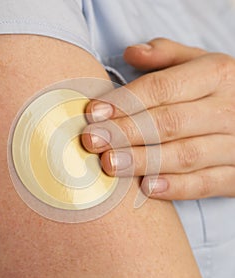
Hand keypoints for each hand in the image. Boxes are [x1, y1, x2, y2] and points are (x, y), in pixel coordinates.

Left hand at [82, 38, 234, 199]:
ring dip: (144, 160)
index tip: (94, 113)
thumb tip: (132, 53)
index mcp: (216, 75)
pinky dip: (176, 187)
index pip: (162, 88)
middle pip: (169, 122)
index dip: (125, 102)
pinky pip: (206, 184)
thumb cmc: (214, 89)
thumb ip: (166, 56)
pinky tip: (146, 187)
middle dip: (126, 132)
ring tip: (110, 164)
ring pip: (185, 155)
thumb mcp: (198, 64)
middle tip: (93, 141)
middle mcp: (229, 109)